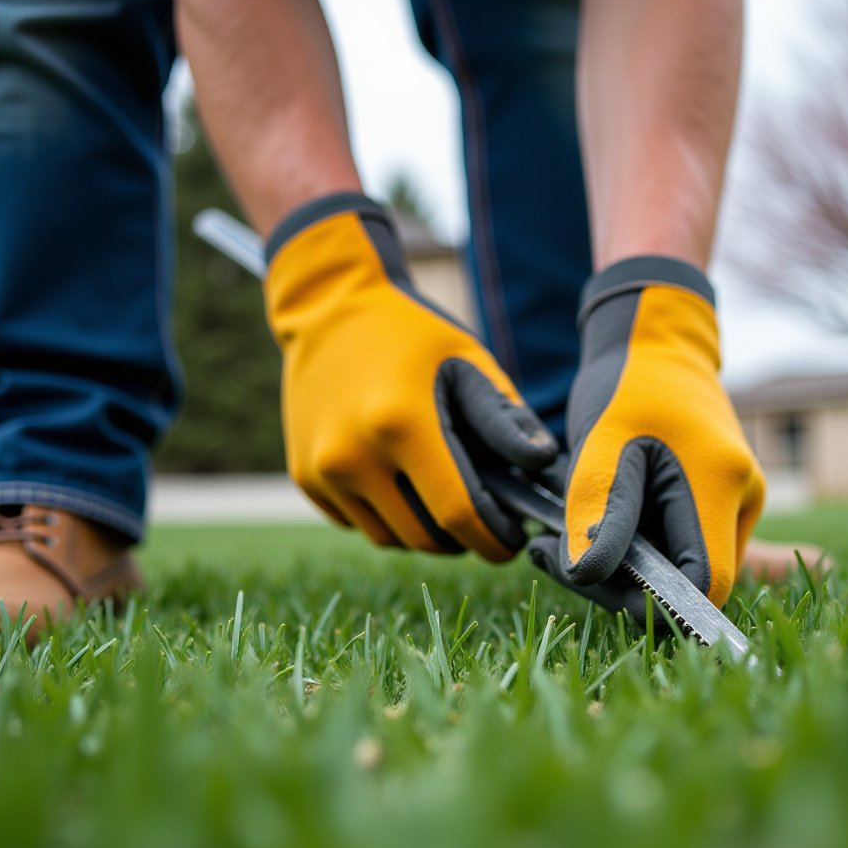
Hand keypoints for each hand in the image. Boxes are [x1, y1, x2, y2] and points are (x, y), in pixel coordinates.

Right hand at [265, 193, 556, 560]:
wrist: (327, 305)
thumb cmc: (412, 333)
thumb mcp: (468, 362)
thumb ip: (507, 420)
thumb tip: (543, 469)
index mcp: (402, 423)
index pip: (458, 514)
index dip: (492, 538)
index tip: (510, 542)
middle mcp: (353, 455)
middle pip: (425, 536)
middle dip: (463, 539)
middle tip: (483, 518)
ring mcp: (322, 469)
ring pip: (390, 538)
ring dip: (425, 532)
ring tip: (443, 499)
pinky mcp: (304, 476)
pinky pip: (357, 523)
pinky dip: (386, 516)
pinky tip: (402, 482)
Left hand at [544, 255, 763, 616]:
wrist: (657, 341)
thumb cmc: (625, 386)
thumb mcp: (598, 449)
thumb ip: (596, 516)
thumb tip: (585, 579)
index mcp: (719, 487)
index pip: (702, 585)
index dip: (651, 603)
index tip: (588, 582)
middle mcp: (744, 500)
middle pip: (693, 582)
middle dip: (624, 585)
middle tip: (554, 556)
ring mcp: (740, 500)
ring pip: (686, 567)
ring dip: (627, 567)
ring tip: (563, 538)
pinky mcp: (724, 499)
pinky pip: (685, 545)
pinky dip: (640, 548)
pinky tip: (593, 528)